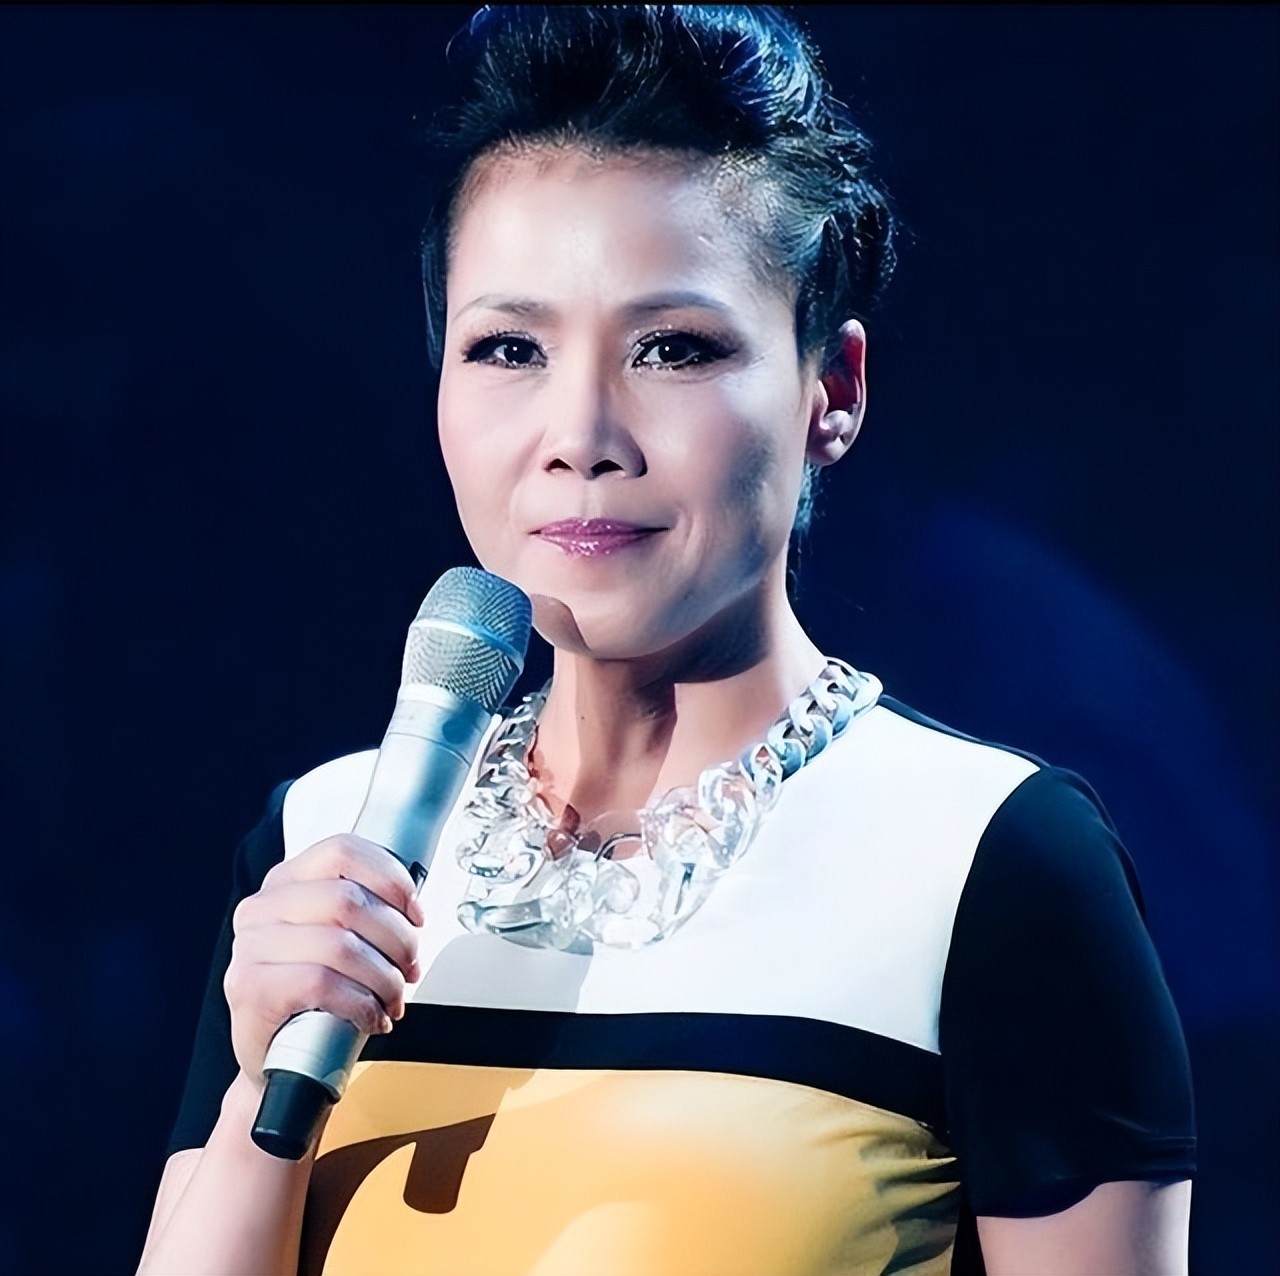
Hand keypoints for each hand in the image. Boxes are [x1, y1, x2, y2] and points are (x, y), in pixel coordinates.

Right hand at [223, 834, 424, 1085]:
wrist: (279, 1059)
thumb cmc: (317, 996)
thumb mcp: (341, 939)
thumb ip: (368, 911)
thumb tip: (413, 912)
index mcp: (287, 882)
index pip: (342, 851)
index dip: (390, 878)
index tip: (414, 912)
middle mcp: (262, 908)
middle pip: (348, 900)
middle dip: (396, 938)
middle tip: (409, 966)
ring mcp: (250, 948)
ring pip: (340, 944)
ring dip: (384, 977)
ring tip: (392, 997)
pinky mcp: (251, 989)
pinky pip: (322, 984)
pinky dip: (362, 1003)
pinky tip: (370, 1016)